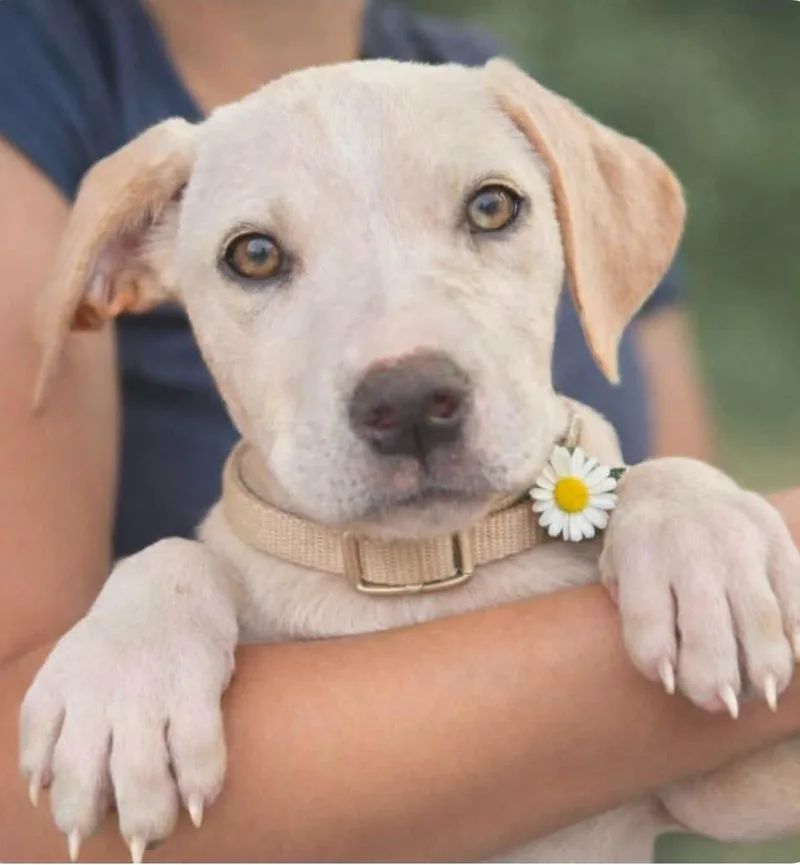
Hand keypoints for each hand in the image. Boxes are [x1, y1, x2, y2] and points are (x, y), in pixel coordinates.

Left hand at [19, 539, 238, 861]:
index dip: (56, 797)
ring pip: (138, 773)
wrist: (178, 577)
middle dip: (94, 823)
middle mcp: (98, 686)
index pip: (40, 753)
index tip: (79, 822)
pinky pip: (197, 748)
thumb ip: (54, 719)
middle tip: (121, 841)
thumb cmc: (123, 638)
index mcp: (61, 681)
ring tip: (155, 834)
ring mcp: (148, 684)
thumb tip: (39, 790)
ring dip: (146, 818)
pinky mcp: (198, 678)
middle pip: (82, 778)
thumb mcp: (72, 663)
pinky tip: (198, 803)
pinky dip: (198, 785)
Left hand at [601, 458, 799, 716]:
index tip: (668, 681)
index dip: (657, 662)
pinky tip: (790, 657)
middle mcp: (687, 541)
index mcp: (638, 549)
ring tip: (761, 692)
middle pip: (707, 625)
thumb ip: (636, 617)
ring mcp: (736, 536)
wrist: (675, 485)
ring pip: (759, 616)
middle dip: (715, 676)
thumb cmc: (641, 547)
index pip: (646, 620)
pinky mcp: (775, 535)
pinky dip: (795, 632)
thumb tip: (672, 675)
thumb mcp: (617, 571)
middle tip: (720, 704)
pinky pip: (794, 594)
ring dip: (765, 665)